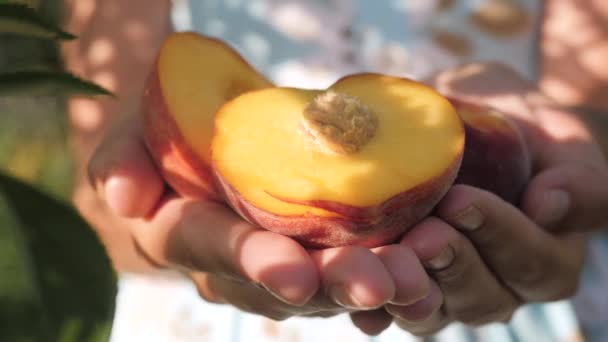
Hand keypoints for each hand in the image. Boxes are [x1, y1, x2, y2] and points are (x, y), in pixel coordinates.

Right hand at [83, 111, 433, 321]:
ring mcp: (283, 265)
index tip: (293, 270)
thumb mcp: (142, 122)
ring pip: (325, 288)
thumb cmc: (183, 121)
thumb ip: (125, 155)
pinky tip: (426, 282)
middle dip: (327, 283)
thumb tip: (121, 195)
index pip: (211, 248)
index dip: (251, 259)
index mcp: (183, 234)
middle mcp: (234, 265)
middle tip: (373, 281)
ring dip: (370, 285)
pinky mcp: (322, 258)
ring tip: (411, 277)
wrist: (230, 127)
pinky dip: (392, 283)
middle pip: (280, 282)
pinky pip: (355, 278)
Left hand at [352, 62, 606, 335]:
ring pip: (433, 310)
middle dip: (450, 263)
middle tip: (421, 234)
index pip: (531, 260)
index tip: (461, 200)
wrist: (464, 117)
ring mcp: (448, 292)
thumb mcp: (560, 136)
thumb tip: (549, 204)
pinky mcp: (405, 287)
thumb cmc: (517, 125)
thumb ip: (576, 175)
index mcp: (545, 257)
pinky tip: (355, 293)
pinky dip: (373, 305)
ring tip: (385, 261)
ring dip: (407, 288)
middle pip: (480, 295)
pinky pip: (390, 307)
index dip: (497, 233)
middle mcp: (498, 285)